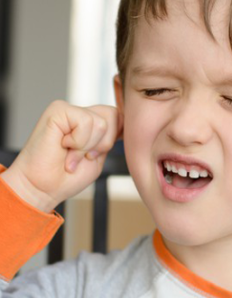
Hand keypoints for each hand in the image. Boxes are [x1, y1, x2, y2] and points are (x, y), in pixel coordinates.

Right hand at [2, 101, 122, 211]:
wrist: (42, 188)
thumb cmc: (67, 177)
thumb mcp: (98, 157)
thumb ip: (110, 138)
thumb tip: (124, 120)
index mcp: (90, 124)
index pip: (119, 117)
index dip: (115, 137)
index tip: (95, 155)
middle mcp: (80, 113)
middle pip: (114, 115)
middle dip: (104, 144)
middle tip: (84, 157)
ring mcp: (69, 110)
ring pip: (101, 122)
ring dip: (88, 146)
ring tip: (70, 155)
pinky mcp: (58, 110)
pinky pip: (86, 121)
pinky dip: (79, 142)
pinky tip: (63, 146)